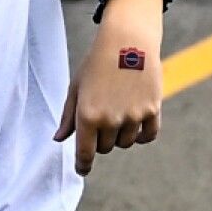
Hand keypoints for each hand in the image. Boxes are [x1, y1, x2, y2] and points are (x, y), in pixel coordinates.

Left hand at [54, 0, 163, 175]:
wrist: (127, 40)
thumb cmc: (97, 63)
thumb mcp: (77, 87)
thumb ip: (68, 116)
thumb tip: (59, 139)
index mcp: (87, 115)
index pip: (85, 153)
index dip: (82, 165)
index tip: (82, 170)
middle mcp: (110, 119)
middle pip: (105, 147)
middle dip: (101, 138)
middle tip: (102, 116)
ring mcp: (133, 116)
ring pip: (125, 143)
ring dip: (120, 134)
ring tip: (118, 109)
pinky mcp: (152, 110)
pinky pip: (147, 136)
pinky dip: (141, 135)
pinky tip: (135, 124)